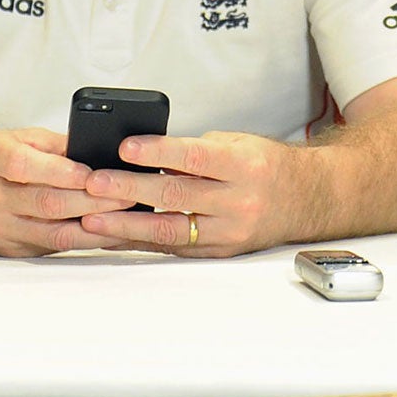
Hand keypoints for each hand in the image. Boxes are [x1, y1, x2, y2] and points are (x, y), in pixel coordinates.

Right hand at [0, 126, 126, 256]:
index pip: (23, 166)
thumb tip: (99, 151)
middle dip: (92, 200)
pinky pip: (53, 247)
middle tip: (127, 193)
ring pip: (53, 233)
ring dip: (95, 227)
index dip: (59, 171)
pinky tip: (109, 232)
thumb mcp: (15, 138)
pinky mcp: (11, 250)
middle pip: (46, 203)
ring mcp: (0, 228)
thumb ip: (55, 144)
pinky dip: (84, 240)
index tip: (91, 172)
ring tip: (126, 217)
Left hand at [79, 130, 304, 256]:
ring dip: (126, 225)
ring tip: (93, 218)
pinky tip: (114, 236)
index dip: (159, 152)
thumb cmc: (264, 166)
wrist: (303, 200)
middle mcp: (238, 201)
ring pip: (169, 230)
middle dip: (130, 189)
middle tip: (94, 183)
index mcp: (244, 166)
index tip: (125, 147)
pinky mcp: (218, 251)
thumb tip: (144, 156)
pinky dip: (140, 241)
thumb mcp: (237, 145)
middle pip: (176, 195)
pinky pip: (173, 248)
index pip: (196, 157)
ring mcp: (228, 231)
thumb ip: (194, 152)